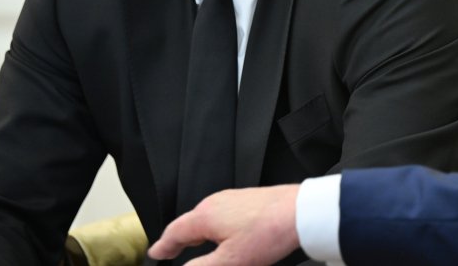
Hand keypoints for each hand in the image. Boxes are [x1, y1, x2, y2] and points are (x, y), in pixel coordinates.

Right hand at [148, 184, 300, 264]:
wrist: (301, 212)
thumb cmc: (267, 233)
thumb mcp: (230, 261)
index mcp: (205, 215)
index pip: (175, 231)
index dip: (164, 245)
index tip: (156, 253)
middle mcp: (217, 202)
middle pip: (190, 222)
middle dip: (180, 238)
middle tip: (170, 251)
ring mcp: (234, 198)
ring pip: (207, 217)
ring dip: (198, 232)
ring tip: (195, 245)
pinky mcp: (249, 199)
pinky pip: (223, 213)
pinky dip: (215, 226)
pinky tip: (225, 235)